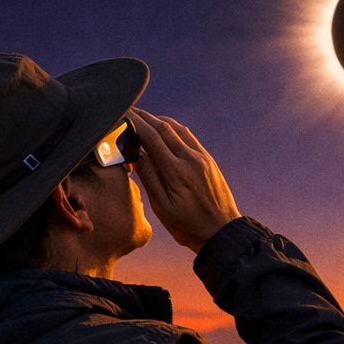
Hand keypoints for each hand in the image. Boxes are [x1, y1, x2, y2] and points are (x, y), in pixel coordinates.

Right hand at [128, 109, 241, 251]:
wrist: (222, 232)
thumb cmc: (188, 226)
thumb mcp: (162, 208)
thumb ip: (149, 178)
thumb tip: (136, 153)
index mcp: (176, 172)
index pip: (151, 138)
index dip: (135, 124)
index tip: (122, 116)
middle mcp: (191, 159)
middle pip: (164, 128)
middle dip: (144, 118)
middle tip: (128, 111)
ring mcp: (202, 158)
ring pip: (177, 129)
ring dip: (159, 120)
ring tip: (143, 118)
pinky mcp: (208, 160)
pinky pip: (189, 137)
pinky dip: (173, 129)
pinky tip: (164, 130)